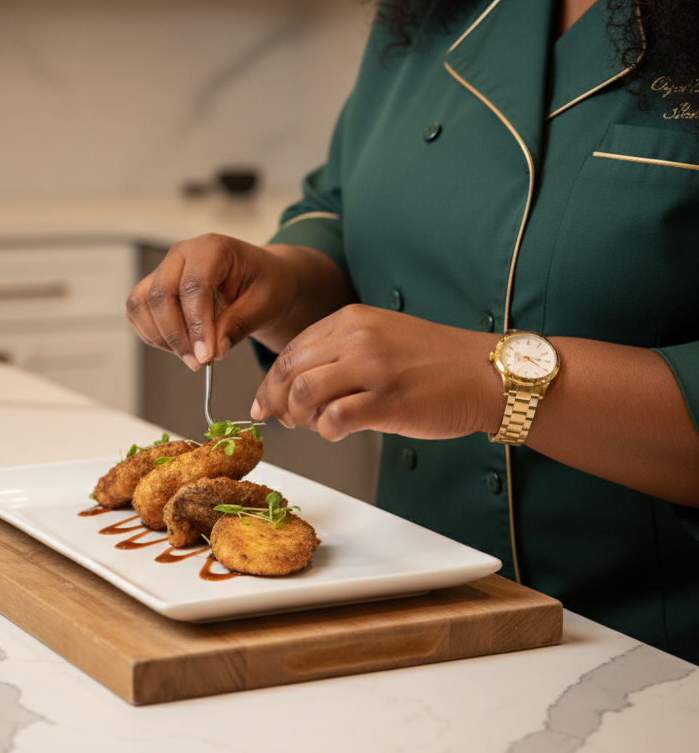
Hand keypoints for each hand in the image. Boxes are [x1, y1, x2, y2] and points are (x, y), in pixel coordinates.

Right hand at [126, 234, 300, 369]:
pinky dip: (153, 335)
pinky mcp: (155, 286)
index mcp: (213, 249)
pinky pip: (139, 311)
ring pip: (142, 303)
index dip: (196, 324)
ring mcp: (165, 269)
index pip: (193, 286)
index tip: (206, 355)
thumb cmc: (267, 284)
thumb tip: (213, 351)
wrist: (262, 278)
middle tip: (199, 363)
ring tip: (191, 357)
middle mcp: (183, 253)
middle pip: (160, 294)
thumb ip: (239, 325)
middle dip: (177, 336)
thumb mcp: (265, 304)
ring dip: (162, 337)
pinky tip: (180, 347)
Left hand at [250, 305, 500, 440]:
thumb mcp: (382, 337)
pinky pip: (335, 419)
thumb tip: (297, 386)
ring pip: (304, 393)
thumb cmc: (435, 362)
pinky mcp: (387, 401)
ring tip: (316, 426)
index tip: (265, 403)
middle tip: (282, 421)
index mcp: (351, 319)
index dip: (271, 381)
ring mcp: (372, 368)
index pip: (291, 349)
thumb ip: (340, 352)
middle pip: (289, 371)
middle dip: (276, 401)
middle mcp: (358, 338)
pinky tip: (339, 432)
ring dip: (300, 418)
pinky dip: (327, 431)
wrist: (486, 374)